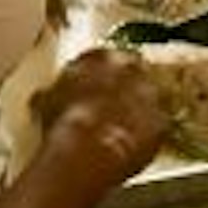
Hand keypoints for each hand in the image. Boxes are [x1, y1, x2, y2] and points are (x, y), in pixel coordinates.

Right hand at [30, 47, 166, 194]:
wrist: (85, 150)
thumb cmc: (64, 121)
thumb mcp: (48, 100)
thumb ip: (55, 91)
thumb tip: (46, 97)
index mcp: (102, 57)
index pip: (104, 57)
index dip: (98, 74)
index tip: (92, 85)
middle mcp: (132, 70)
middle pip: (132, 73)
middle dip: (124, 87)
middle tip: (110, 105)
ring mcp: (150, 96)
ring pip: (148, 98)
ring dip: (137, 109)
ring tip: (121, 127)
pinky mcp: (161, 123)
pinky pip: (157, 126)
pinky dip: (147, 133)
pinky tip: (131, 143)